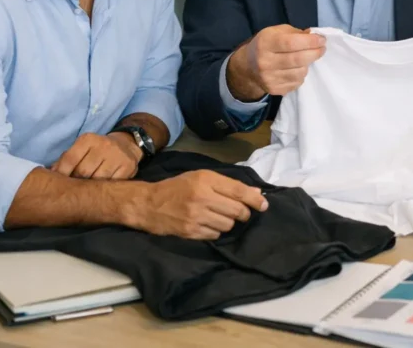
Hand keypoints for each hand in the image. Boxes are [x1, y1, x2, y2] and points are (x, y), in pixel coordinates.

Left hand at [51, 133, 140, 179]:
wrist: (126, 145)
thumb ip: (66, 160)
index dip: (62, 174)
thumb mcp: (81, 149)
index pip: (70, 159)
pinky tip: (104, 187)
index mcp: (88, 139)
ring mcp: (118, 155)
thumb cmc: (96, 151)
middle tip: (77, 186)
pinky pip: (112, 183)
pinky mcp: (128, 166)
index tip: (59, 184)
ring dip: (92, 187)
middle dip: (77, 182)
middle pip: (83, 172)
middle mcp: (104, 145)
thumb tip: (50, 174)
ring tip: (90, 188)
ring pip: (98, 180)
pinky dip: (106, 188)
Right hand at [127, 170, 268, 239]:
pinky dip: (216, 231)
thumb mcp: (201, 177)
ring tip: (219, 217)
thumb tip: (256, 193)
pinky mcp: (190, 232)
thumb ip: (228, 184)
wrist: (148, 204)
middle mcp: (202, 197)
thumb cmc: (178, 187)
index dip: (255, 200)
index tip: (264, 205)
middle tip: (242, 213)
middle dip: (244, 213)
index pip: (239, 191)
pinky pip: (215, 235)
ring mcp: (195, 216)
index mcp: (206, 180)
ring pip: (228, 225)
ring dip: (229, 223)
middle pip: (237, 210)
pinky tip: (208, 224)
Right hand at [227, 24, 325, 100]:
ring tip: (305, 59)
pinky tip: (295, 69)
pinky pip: (297, 83)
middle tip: (322, 49)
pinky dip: (300, 75)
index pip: (291, 43)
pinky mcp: (274, 89)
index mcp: (265, 43)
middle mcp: (265, 62)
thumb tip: (314, 37)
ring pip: (300, 73)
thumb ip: (295, 33)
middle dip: (315, 53)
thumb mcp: (276, 32)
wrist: (248, 66)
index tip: (322, 40)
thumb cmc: (267, 45)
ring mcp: (269, 78)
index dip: (310, 42)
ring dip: (307, 65)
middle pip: (298, 59)